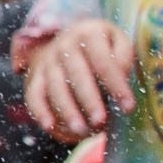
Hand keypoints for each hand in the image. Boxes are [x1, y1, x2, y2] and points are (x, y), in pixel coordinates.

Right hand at [20, 17, 133, 139]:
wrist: (68, 37)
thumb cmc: (101, 46)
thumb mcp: (118, 41)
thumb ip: (123, 57)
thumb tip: (120, 77)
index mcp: (89, 33)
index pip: (104, 62)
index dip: (116, 85)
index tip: (128, 107)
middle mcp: (64, 44)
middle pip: (76, 74)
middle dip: (89, 99)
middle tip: (100, 121)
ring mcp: (47, 59)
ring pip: (54, 86)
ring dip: (66, 109)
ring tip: (80, 129)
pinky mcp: (35, 75)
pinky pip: (33, 94)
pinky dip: (39, 110)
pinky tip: (50, 126)